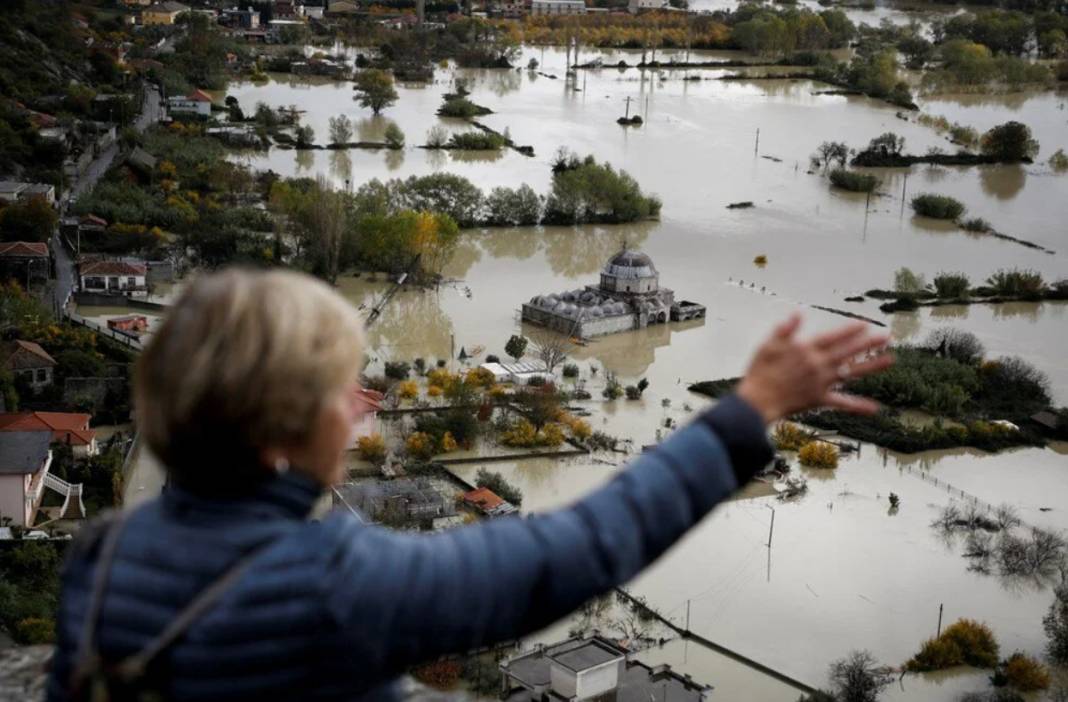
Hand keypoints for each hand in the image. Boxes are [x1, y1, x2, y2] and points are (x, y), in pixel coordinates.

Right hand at [736, 314, 893, 424]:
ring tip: (890, 360)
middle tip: (886, 337)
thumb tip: (798, 313)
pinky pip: (842, 402)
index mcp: (806, 350)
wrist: (757, 402)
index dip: (850, 330)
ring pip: (851, 372)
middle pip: (848, 351)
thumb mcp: (768, 345)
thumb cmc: (760, 372)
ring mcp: (821, 382)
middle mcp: (818, 365)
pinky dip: (858, 406)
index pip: (833, 337)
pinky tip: (874, 408)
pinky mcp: (819, 398)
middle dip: (868, 343)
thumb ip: (785, 329)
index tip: (865, 324)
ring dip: (871, 366)